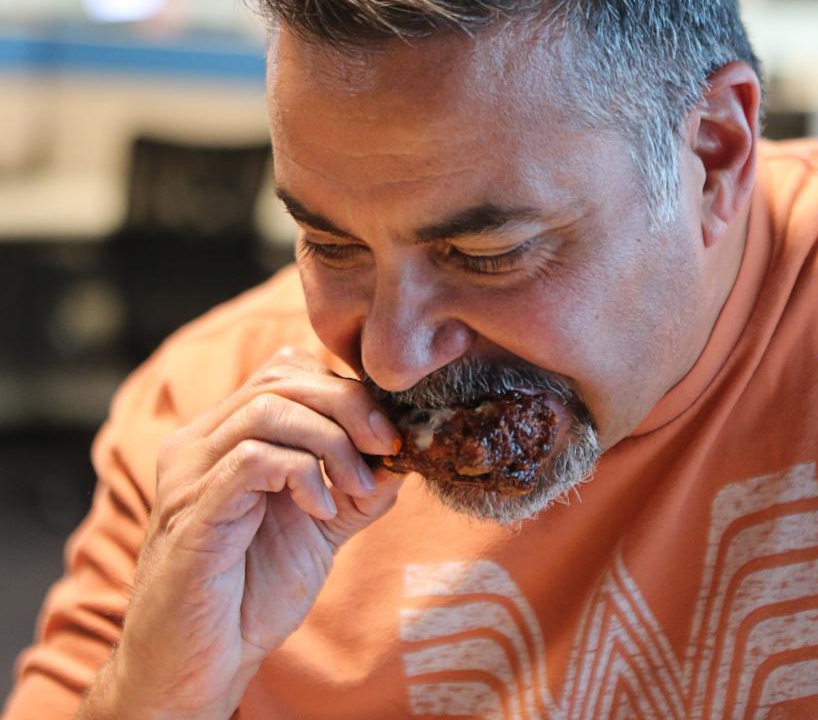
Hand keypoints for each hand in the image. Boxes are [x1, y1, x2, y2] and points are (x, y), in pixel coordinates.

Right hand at [103, 347, 403, 719]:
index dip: (343, 388)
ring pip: (268, 408)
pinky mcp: (191, 512)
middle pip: (281, 377)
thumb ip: (358, 488)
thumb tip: (405, 452)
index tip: (386, 431)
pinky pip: (252, 458)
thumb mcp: (321, 529)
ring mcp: (189, 473)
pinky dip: (301, 473)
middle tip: (386, 445)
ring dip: (331, 440)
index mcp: (225, 435)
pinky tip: (320, 511)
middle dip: (348, 404)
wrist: (198, 668)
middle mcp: (200, 442)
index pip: (286, 371)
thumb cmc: (251, 595)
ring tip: (354, 486)